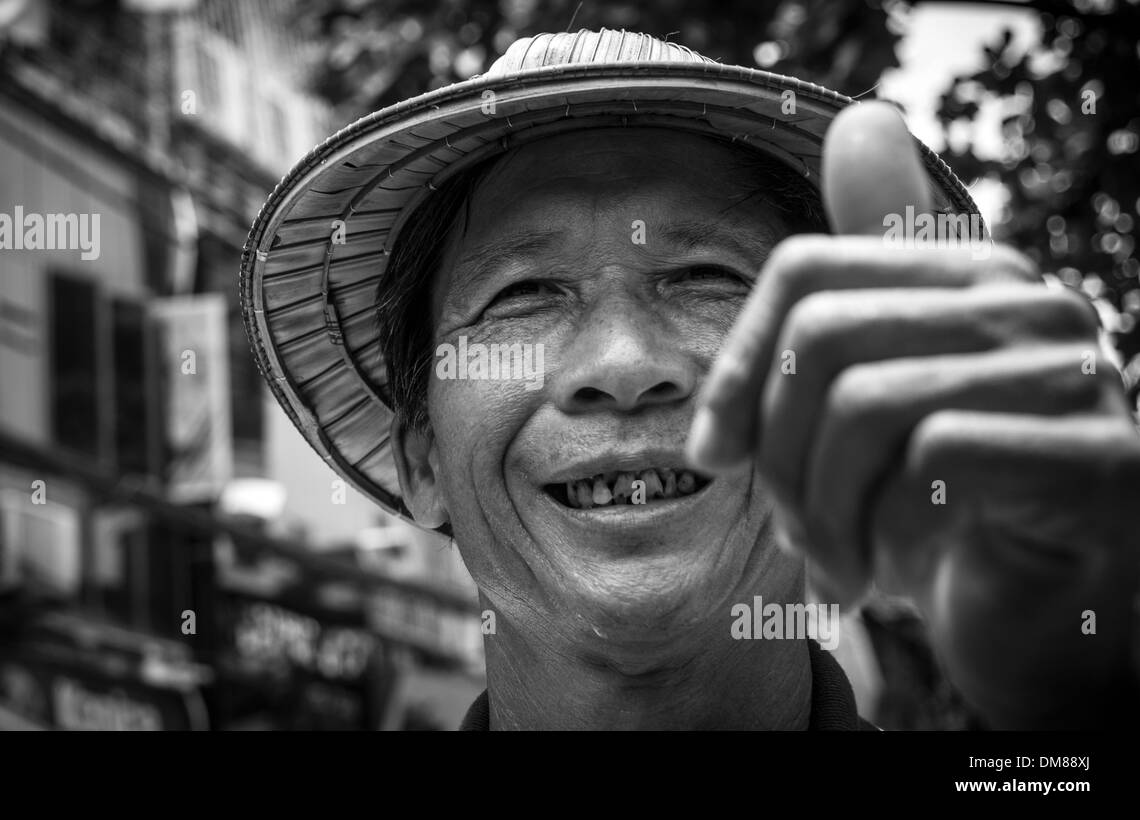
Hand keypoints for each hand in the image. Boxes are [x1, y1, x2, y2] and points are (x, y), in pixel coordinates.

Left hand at [686, 102, 1139, 728]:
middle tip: (793, 534)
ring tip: (840, 568)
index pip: (804, 269)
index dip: (738, 366)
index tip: (713, 454)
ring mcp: (1073, 375)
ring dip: (825, 513)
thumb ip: (855, 285)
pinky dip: (893, 532)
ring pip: (865, 403)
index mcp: (965, 276)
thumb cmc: (943, 513)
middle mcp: (1027, 302)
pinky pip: (935, 458)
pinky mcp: (1100, 460)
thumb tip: (862, 121)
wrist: (1045, 628)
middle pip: (822, 336)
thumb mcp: (877, 397)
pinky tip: (905, 574)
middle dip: (778, 458)